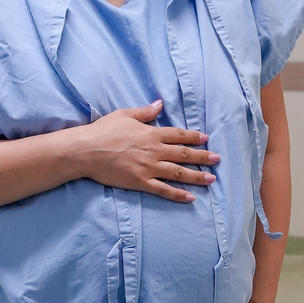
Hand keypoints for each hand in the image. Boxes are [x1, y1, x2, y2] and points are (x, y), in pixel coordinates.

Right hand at [76, 100, 219, 202]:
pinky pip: (163, 190)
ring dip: (196, 176)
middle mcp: (154, 151)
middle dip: (202, 157)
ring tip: (211, 179)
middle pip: (183, 154)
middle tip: (217, 159)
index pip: (179, 135)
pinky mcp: (140, 183)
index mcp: (151, 133)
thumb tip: (160, 104)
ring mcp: (148, 168)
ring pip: (178, 173)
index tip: (206, 139)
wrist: (86, 150)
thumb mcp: (124, 115)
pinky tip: (191, 198)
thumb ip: (145, 112)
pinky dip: (178, 194)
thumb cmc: (103, 131)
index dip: (194, 136)